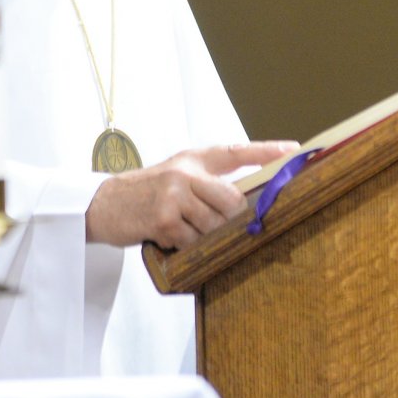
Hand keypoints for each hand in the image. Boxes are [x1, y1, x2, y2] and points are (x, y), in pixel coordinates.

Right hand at [85, 141, 299, 248]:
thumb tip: (245, 202)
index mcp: (193, 159)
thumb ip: (207, 182)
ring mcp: (174, 194)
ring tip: (186, 233)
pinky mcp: (163, 219)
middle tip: (227, 230)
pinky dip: (186, 247)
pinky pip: (192, 241)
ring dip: (206, 237)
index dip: (267, 151)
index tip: (293, 150)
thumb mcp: (176, 175)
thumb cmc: (146, 192)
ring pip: (214, 225)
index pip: (236, 152)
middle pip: (232, 200)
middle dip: (233, 220)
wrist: (103, 204)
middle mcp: (185, 172)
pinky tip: (170, 239)